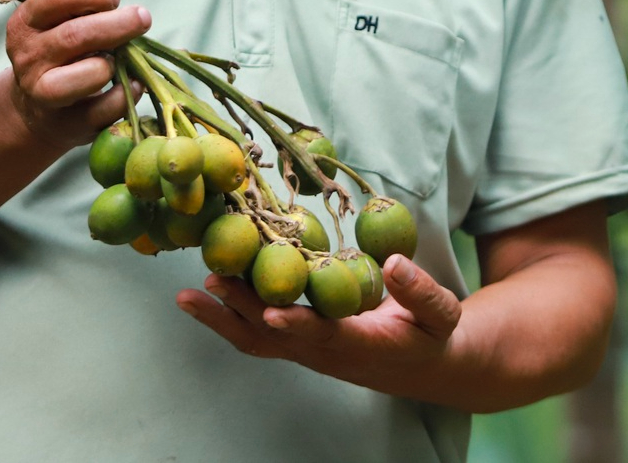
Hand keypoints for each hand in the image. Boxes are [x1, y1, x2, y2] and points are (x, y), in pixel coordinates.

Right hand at [4, 0, 148, 153]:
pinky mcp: (68, 124)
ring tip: (124, 55)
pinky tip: (134, 83)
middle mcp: (28, 58)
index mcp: (24, 24)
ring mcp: (45, 94)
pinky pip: (105, 108)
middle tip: (143, 17)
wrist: (39, 109)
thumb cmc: (58, 49)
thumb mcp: (57, 16)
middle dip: (117, 24)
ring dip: (115, 61)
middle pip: (76, 35)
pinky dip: (127, 93)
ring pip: (89, 74)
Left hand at [176, 253, 463, 395]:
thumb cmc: (432, 333)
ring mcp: (306, 351)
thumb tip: (395, 262)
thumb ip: (420, 291)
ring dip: (222, 318)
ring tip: (186, 296)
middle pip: (276, 336)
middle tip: (213, 280)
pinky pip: (254, 336)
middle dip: (244, 310)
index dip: (298, 326)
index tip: (272, 312)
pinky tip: (200, 297)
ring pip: (257, 340)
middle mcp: (326, 353)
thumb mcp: (440, 314)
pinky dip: (225, 318)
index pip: (325, 337)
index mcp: (362, 345)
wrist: (421, 366)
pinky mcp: (296, 344)